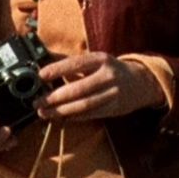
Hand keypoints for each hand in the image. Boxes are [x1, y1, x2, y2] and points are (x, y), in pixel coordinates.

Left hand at [35, 52, 164, 121]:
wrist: (140, 81)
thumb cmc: (111, 69)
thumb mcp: (96, 60)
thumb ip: (72, 62)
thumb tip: (45, 60)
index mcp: (101, 59)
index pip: (76, 63)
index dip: (58, 69)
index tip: (41, 75)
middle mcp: (108, 75)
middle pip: (78, 88)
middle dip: (55, 97)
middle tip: (38, 102)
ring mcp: (112, 93)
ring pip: (84, 105)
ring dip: (61, 111)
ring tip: (45, 113)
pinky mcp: (114, 108)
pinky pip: (91, 114)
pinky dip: (75, 117)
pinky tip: (62, 117)